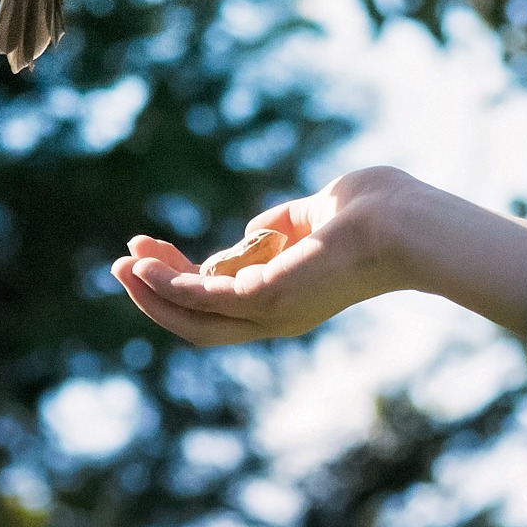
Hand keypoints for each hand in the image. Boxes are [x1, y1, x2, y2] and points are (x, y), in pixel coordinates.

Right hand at [111, 166, 526, 345]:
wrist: (404, 222)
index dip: (184, 275)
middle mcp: (276, 313)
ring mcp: (270, 311)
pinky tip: (145, 266)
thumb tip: (256, 232)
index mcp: (289, 294)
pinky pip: (204, 298)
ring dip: (153, 292)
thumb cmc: (376, 210)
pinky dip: (170, 285)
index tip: (153, 247)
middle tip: (123, 262)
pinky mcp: (266, 299)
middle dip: (157, 291)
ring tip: (122, 265)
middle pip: (199, 315)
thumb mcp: (316, 213)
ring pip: (193, 315)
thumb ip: (284, 224)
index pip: (222, 297)